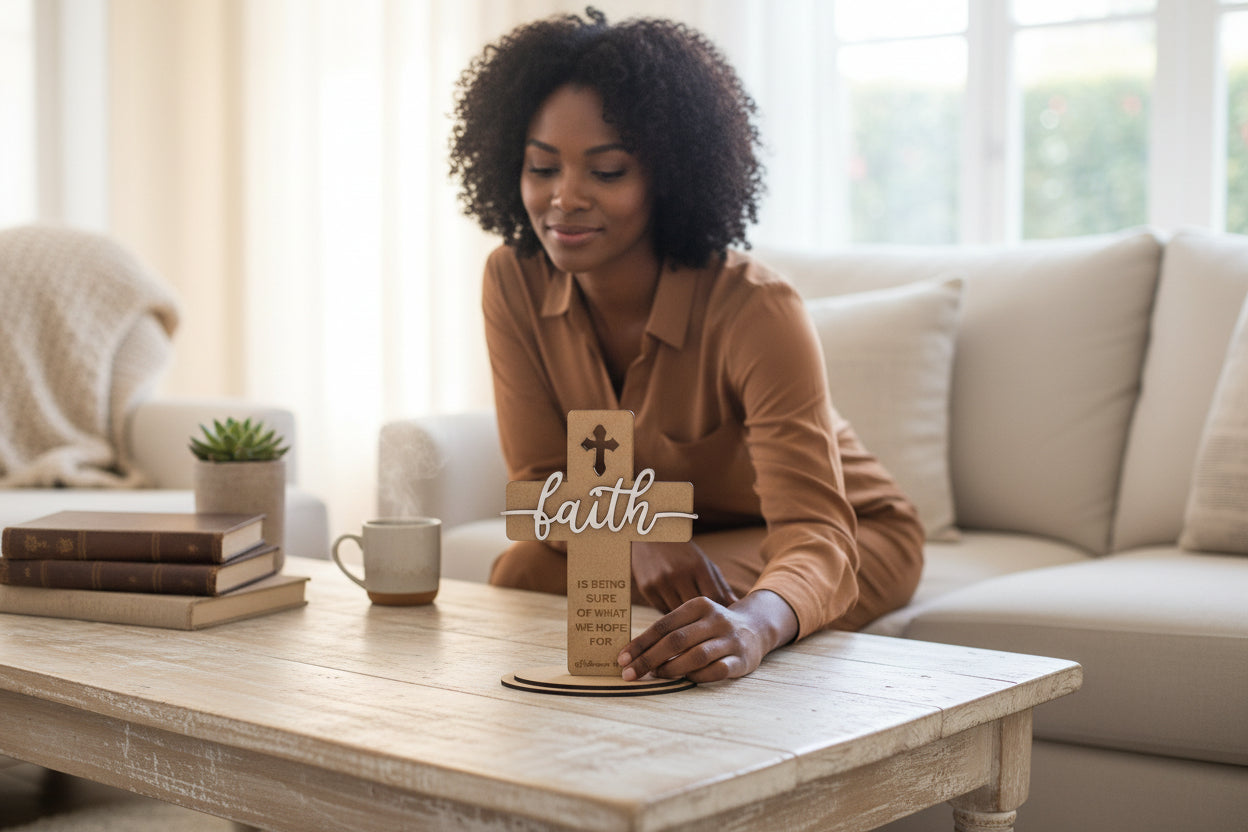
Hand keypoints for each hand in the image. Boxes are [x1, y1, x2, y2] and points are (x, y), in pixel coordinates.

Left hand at [617, 590, 798, 683]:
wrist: (756, 627)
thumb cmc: (711, 626)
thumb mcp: (693, 618)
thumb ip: (669, 631)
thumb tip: (634, 653)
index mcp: (699, 606)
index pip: (663, 625)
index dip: (640, 643)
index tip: (622, 658)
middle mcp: (716, 620)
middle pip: (676, 641)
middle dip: (649, 659)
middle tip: (630, 674)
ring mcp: (730, 640)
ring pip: (695, 656)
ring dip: (671, 669)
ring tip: (656, 675)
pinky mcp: (742, 660)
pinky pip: (715, 671)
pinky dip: (697, 677)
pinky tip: (686, 679)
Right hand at [631, 541, 737, 612]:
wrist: (651, 536)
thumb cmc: (684, 553)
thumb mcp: (704, 563)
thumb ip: (721, 586)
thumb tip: (738, 607)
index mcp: (698, 566)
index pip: (714, 598)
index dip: (720, 610)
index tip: (724, 619)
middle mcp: (678, 574)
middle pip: (696, 609)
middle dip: (703, 618)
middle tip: (709, 626)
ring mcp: (661, 582)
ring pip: (678, 614)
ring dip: (686, 619)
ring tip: (693, 620)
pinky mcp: (646, 588)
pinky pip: (663, 611)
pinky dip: (671, 614)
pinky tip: (674, 610)